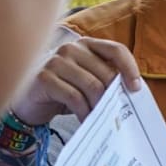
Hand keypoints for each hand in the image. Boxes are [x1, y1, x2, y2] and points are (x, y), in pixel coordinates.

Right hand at [11, 37, 142, 124]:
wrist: (29, 103)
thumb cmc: (63, 92)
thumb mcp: (87, 82)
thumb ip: (106, 80)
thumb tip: (133, 91)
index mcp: (86, 45)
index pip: (116, 50)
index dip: (130, 68)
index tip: (136, 88)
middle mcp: (71, 48)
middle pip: (106, 73)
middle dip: (114, 96)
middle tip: (118, 113)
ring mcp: (56, 61)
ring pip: (92, 86)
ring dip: (100, 107)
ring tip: (103, 119)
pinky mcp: (44, 77)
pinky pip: (74, 97)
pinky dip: (84, 112)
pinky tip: (87, 121)